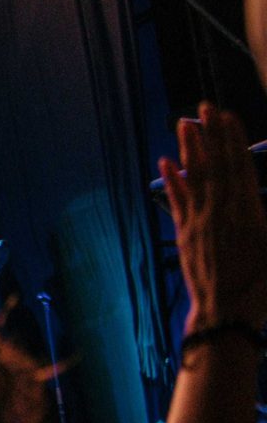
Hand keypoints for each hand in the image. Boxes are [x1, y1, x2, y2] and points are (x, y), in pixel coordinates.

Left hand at [161, 103, 266, 331]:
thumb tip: (259, 194)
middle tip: (204, 107)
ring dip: (190, 149)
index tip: (228, 116)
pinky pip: (177, 201)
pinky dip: (172, 180)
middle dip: (211, 135)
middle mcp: (222, 212)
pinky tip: (165, 161)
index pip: (239, 167)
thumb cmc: (263, 287)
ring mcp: (200, 222)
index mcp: (249, 213)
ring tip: (184, 124)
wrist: (227, 315)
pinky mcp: (185, 234)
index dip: (233, 140)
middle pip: (216, 165)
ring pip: (195, 177)